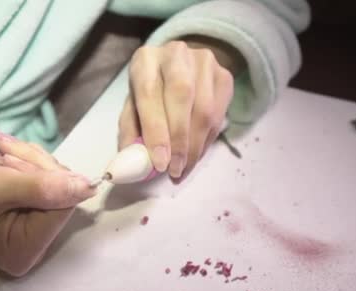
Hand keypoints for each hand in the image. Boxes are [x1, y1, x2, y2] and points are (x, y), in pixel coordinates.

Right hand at [0, 133, 94, 275]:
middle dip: (36, 166)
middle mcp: (34, 244)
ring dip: (30, 159)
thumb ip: (44, 188)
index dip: (47, 179)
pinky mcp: (31, 207)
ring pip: (57, 180)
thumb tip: (89, 187)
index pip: (61, 210)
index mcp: (24, 251)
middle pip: (62, 194)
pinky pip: (48, 176)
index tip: (14, 163)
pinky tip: (5, 157)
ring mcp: (34, 225)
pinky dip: (29, 160)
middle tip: (4, 155)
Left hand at [118, 39, 235, 180]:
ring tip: (183, 169)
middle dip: (179, 140)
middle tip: (174, 170)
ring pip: (205, 109)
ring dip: (194, 146)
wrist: (179, 66)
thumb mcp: (133, 106)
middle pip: (182, 96)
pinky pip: (219, 115)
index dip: (155, 130)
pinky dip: (206, 141)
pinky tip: (195, 156)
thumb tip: (132, 163)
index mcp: (145, 60)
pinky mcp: (224, 75)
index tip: (159, 163)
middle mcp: (176, 54)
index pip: (150, 93)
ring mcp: (204, 62)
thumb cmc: (150, 91)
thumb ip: (131, 131)